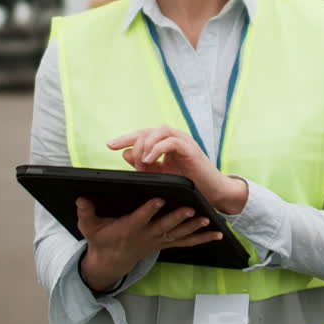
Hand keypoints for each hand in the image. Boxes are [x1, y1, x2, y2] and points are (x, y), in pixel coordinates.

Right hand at [75, 196, 220, 292]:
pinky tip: (217, 233)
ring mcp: (158, 241)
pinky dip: (202, 238)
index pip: (140, 217)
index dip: (148, 209)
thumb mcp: (89, 227)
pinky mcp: (166, 243)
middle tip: (190, 208)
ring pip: (179, 234)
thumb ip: (86, 213)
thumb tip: (80, 198)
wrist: (111, 261)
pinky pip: (186, 242)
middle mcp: (147, 235)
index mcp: (129, 228)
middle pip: (164, 226)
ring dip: (193, 228)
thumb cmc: (101, 239)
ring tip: (208, 220)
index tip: (158, 198)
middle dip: (177, 218)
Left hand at [107, 125, 248, 212]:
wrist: (214, 193)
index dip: (125, 138)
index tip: (109, 145)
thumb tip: (125, 153)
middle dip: (133, 141)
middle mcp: (174, 138)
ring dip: (145, 145)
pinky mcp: (191, 149)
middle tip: (127, 157)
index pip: (142, 135)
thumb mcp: (161, 175)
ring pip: (159, 131)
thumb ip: (144, 165)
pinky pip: (170, 141)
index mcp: (165, 143)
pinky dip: (157, 148)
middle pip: (147, 130)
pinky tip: (149, 159)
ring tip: (141, 162)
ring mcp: (183, 142)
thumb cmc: (189, 184)